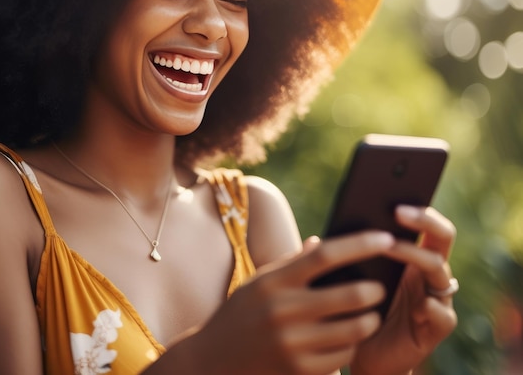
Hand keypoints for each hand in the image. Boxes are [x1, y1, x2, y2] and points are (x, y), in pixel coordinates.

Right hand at [182, 231, 394, 374]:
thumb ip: (292, 263)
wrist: (214, 358)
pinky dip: (352, 346)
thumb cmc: (243, 311)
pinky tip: (350, 338)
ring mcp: (291, 343)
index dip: (359, 245)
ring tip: (371, 313)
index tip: (385, 238)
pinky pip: (342, 357)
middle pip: (348, 295)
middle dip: (373, 289)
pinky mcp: (298, 371)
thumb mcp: (261, 281)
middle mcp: (283, 310)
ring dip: (369, 320)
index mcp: (275, 281)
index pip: (325, 256)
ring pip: (353, 330)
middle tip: (380, 285)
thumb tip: (322, 243)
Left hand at [350, 206, 457, 374]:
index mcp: (410, 255)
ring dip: (416, 255)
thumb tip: (314, 241)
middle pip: (441, 238)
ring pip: (439, 269)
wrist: (356, 350)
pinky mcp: (433, 328)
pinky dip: (434, 308)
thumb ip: (338, 260)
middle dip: (424, 221)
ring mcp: (433, 298)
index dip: (416, 208)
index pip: (424, 223)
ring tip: (391, 247)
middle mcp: (426, 273)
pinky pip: (444, 315)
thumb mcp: (345, 279)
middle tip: (397, 212)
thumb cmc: (350, 308)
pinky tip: (421, 304)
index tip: (392, 198)